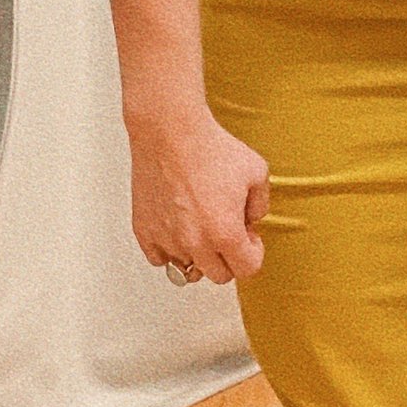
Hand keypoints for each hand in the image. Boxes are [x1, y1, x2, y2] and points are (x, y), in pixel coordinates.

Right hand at [127, 103, 270, 284]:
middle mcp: (194, 242)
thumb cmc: (210, 148)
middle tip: (227, 230)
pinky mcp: (144, 230)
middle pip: (219, 275)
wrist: (170, 131)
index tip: (250, 236)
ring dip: (199, 254)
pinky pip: (159, 259)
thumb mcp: (257, 172)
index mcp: (225, 233)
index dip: (254, 251)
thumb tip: (251, 221)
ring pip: (188, 268)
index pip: (247, 269)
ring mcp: (166, 238)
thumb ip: (261, 205)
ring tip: (201, 225)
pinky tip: (179, 229)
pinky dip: (170, 250)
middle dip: (229, 257)